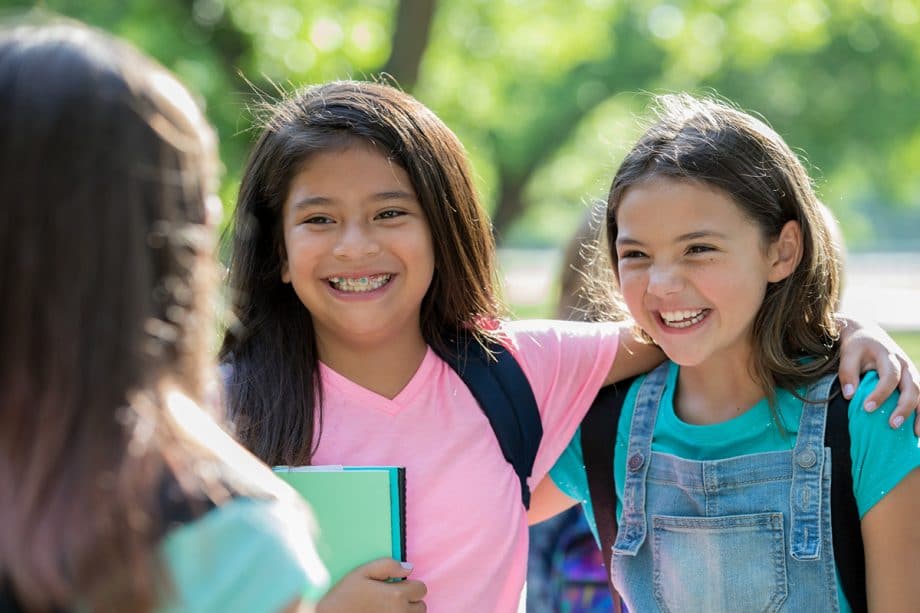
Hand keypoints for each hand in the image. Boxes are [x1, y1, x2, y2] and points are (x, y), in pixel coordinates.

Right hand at [316, 558, 426, 612]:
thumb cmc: (344, 596)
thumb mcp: (362, 572)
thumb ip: (388, 566)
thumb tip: (409, 568)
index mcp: (396, 595)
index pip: (421, 589)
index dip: (410, 585)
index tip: (397, 586)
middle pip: (421, 606)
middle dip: (410, 600)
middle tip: (392, 599)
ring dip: (407, 612)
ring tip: (388, 609)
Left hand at [838, 317, 919, 434]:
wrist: (866, 333)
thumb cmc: (856, 346)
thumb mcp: (849, 353)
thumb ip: (848, 373)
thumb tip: (850, 396)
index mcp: (889, 356)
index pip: (889, 377)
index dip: (880, 393)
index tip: (867, 408)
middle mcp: (905, 364)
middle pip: (913, 386)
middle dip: (905, 407)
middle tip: (893, 425)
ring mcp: (912, 372)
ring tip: (916, 434)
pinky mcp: (913, 379)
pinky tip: (917, 429)